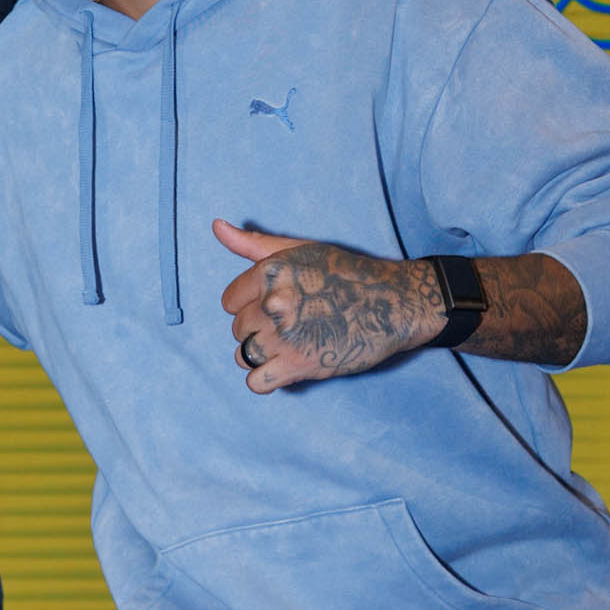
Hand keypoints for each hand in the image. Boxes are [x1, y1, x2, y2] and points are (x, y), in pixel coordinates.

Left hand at [214, 219, 440, 391]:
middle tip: (290, 326)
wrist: (394, 303)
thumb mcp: (300, 249)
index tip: (273, 307)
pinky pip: (256, 382)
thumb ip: (252, 243)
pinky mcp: (300, 365)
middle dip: (257, 330)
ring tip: (288, 346)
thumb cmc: (346, 273)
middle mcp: (273, 303)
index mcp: (269, 273)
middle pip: (238, 329)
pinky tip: (284, 369)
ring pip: (243, 355)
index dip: (249, 305)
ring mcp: (285, 336)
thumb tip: (216, 226)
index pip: (229, 301)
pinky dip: (265, 381)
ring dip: (261, 355)